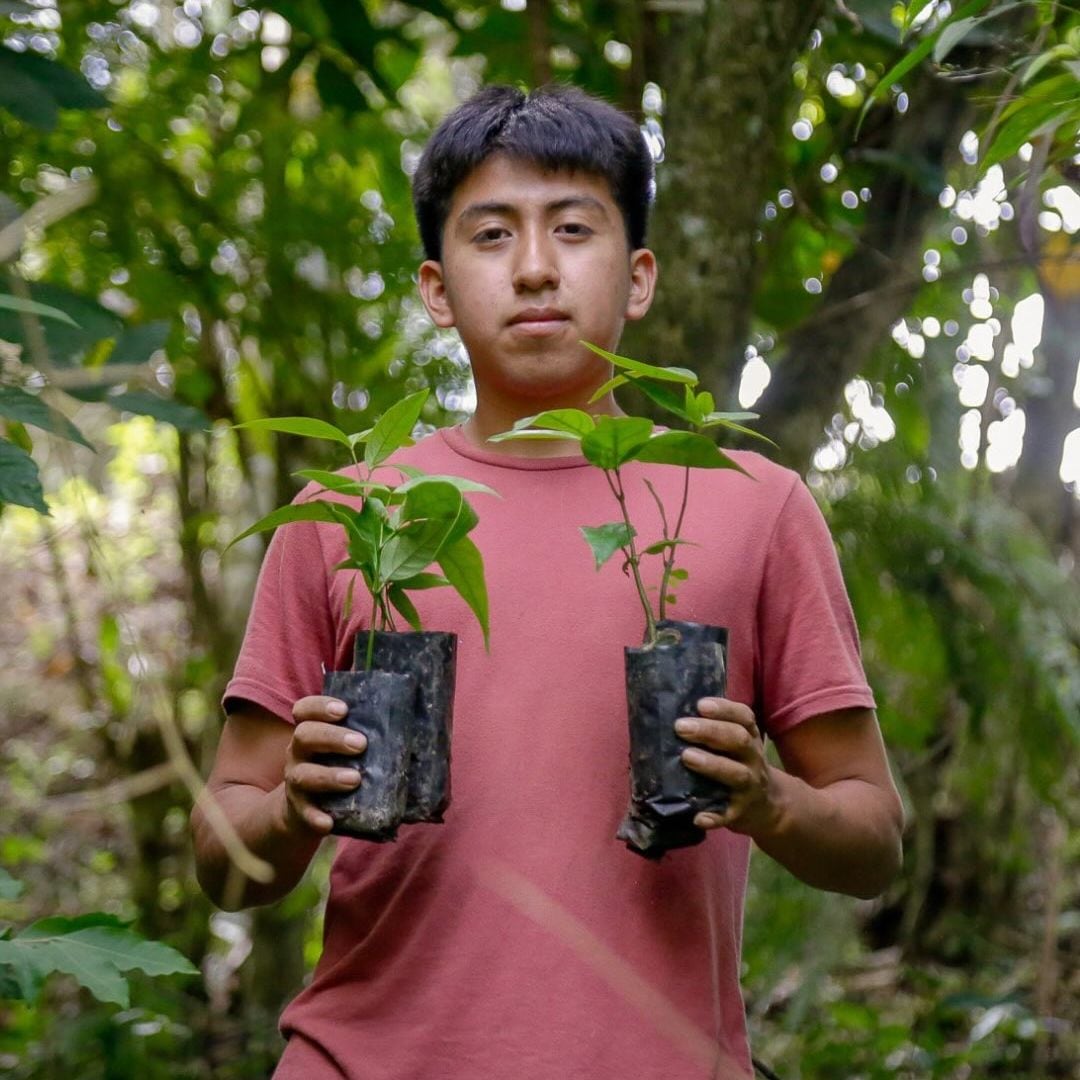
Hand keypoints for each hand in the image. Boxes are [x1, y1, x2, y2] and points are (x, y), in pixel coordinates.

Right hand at [282, 695, 365, 834]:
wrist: (308, 809)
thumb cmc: (341, 766)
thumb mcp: (349, 747)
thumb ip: (376, 735)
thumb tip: (431, 730)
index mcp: (312, 730)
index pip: (305, 710)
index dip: (320, 706)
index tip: (344, 709)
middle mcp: (299, 752)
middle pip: (304, 735)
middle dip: (332, 738)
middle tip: (360, 744)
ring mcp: (297, 781)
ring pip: (303, 774)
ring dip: (328, 776)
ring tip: (355, 779)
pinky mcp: (300, 809)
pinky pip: (304, 813)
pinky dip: (315, 817)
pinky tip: (328, 823)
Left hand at [675, 697, 778, 836]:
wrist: (769, 806)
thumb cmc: (740, 765)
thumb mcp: (737, 744)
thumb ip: (714, 729)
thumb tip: (670, 712)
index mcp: (749, 737)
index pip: (743, 717)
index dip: (724, 709)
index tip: (700, 704)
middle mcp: (753, 759)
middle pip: (738, 740)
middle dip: (710, 731)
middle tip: (680, 727)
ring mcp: (749, 787)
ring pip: (736, 774)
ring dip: (711, 765)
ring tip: (686, 757)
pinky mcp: (740, 813)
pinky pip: (728, 815)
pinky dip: (714, 817)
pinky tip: (697, 816)